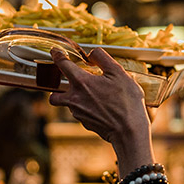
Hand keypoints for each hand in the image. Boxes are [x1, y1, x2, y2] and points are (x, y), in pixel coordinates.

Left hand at [49, 48, 154, 173]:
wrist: (128, 132)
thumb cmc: (126, 102)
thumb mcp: (119, 73)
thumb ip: (103, 58)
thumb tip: (92, 54)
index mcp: (81, 82)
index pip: (62, 64)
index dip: (57, 55)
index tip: (54, 51)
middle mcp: (74, 99)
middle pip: (54, 94)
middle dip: (57, 88)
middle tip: (68, 83)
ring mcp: (78, 113)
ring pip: (68, 104)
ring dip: (75, 98)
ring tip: (93, 95)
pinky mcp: (85, 124)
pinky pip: (81, 113)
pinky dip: (87, 109)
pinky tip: (102, 107)